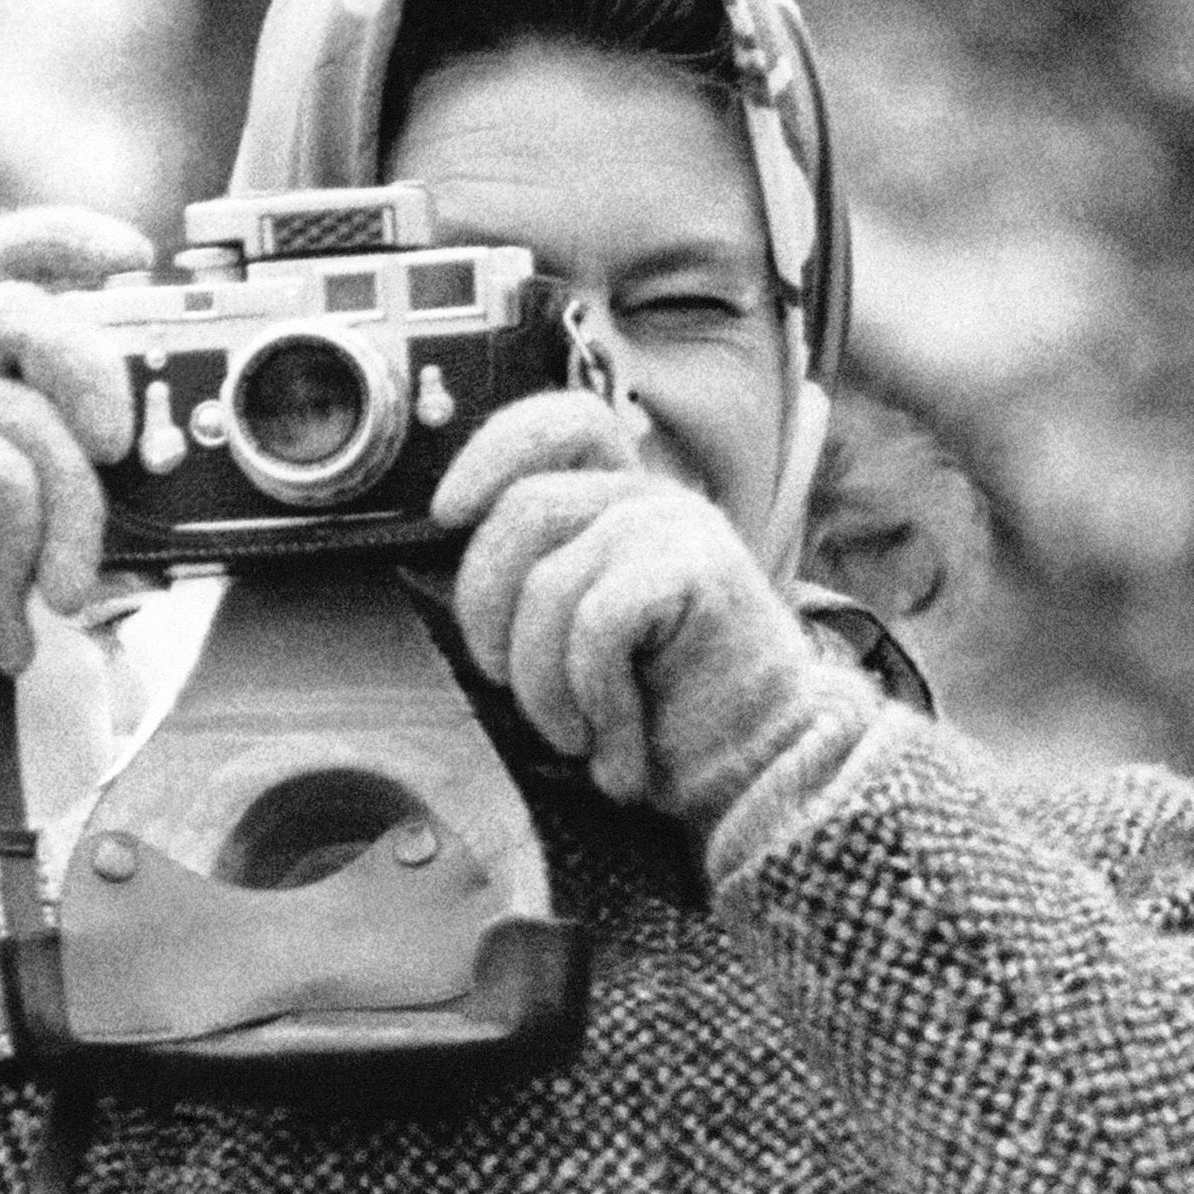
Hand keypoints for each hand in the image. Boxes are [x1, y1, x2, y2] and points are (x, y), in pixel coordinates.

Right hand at [0, 210, 150, 699]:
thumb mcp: (30, 506)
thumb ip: (67, 449)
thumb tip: (156, 437)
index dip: (68, 240)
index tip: (136, 255)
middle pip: (27, 311)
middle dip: (95, 380)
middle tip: (116, 453)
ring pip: (33, 413)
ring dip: (72, 513)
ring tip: (60, 591)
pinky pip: (12, 478)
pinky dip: (27, 554)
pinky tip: (8, 610)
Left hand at [434, 391, 876, 839]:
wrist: (756, 770)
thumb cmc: (658, 717)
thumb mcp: (573, 637)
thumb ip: (529, 579)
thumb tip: (437, 555)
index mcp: (622, 501)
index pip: (559, 423)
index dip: (491, 452)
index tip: (447, 515)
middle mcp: (652, 498)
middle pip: (522, 509)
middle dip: (486, 614)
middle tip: (510, 686)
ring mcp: (678, 527)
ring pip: (548, 582)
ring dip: (540, 683)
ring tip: (578, 737)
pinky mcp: (699, 568)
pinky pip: (594, 624)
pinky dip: (592, 698)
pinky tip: (618, 741)